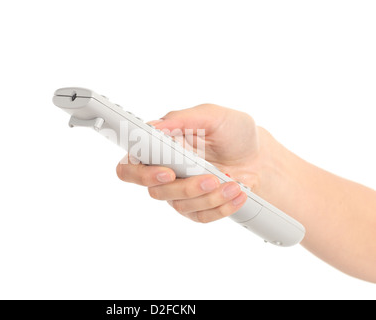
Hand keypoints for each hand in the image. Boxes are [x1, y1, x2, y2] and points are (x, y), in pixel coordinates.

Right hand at [116, 104, 262, 222]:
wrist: (259, 157)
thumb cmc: (233, 132)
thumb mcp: (213, 116)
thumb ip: (182, 119)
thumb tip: (156, 125)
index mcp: (159, 147)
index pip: (130, 166)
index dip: (141, 174)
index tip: (168, 172)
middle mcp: (164, 171)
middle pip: (155, 191)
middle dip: (185, 188)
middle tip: (210, 178)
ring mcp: (178, 192)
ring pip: (180, 204)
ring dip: (209, 196)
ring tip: (233, 182)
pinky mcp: (195, 208)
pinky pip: (200, 216)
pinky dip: (221, 206)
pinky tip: (237, 193)